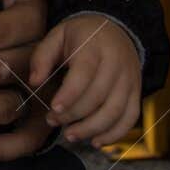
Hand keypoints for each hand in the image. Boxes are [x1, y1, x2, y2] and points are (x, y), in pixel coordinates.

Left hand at [29, 14, 142, 147]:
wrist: (115, 29)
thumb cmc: (81, 35)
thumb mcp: (57, 35)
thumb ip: (42, 57)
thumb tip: (34, 82)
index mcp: (94, 47)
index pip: (84, 74)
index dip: (69, 95)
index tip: (53, 109)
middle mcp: (116, 64)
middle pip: (98, 96)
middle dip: (73, 115)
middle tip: (52, 121)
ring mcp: (129, 79)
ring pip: (115, 111)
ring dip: (92, 129)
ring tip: (70, 135)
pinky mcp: (136, 92)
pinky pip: (130, 117)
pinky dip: (115, 134)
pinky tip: (96, 141)